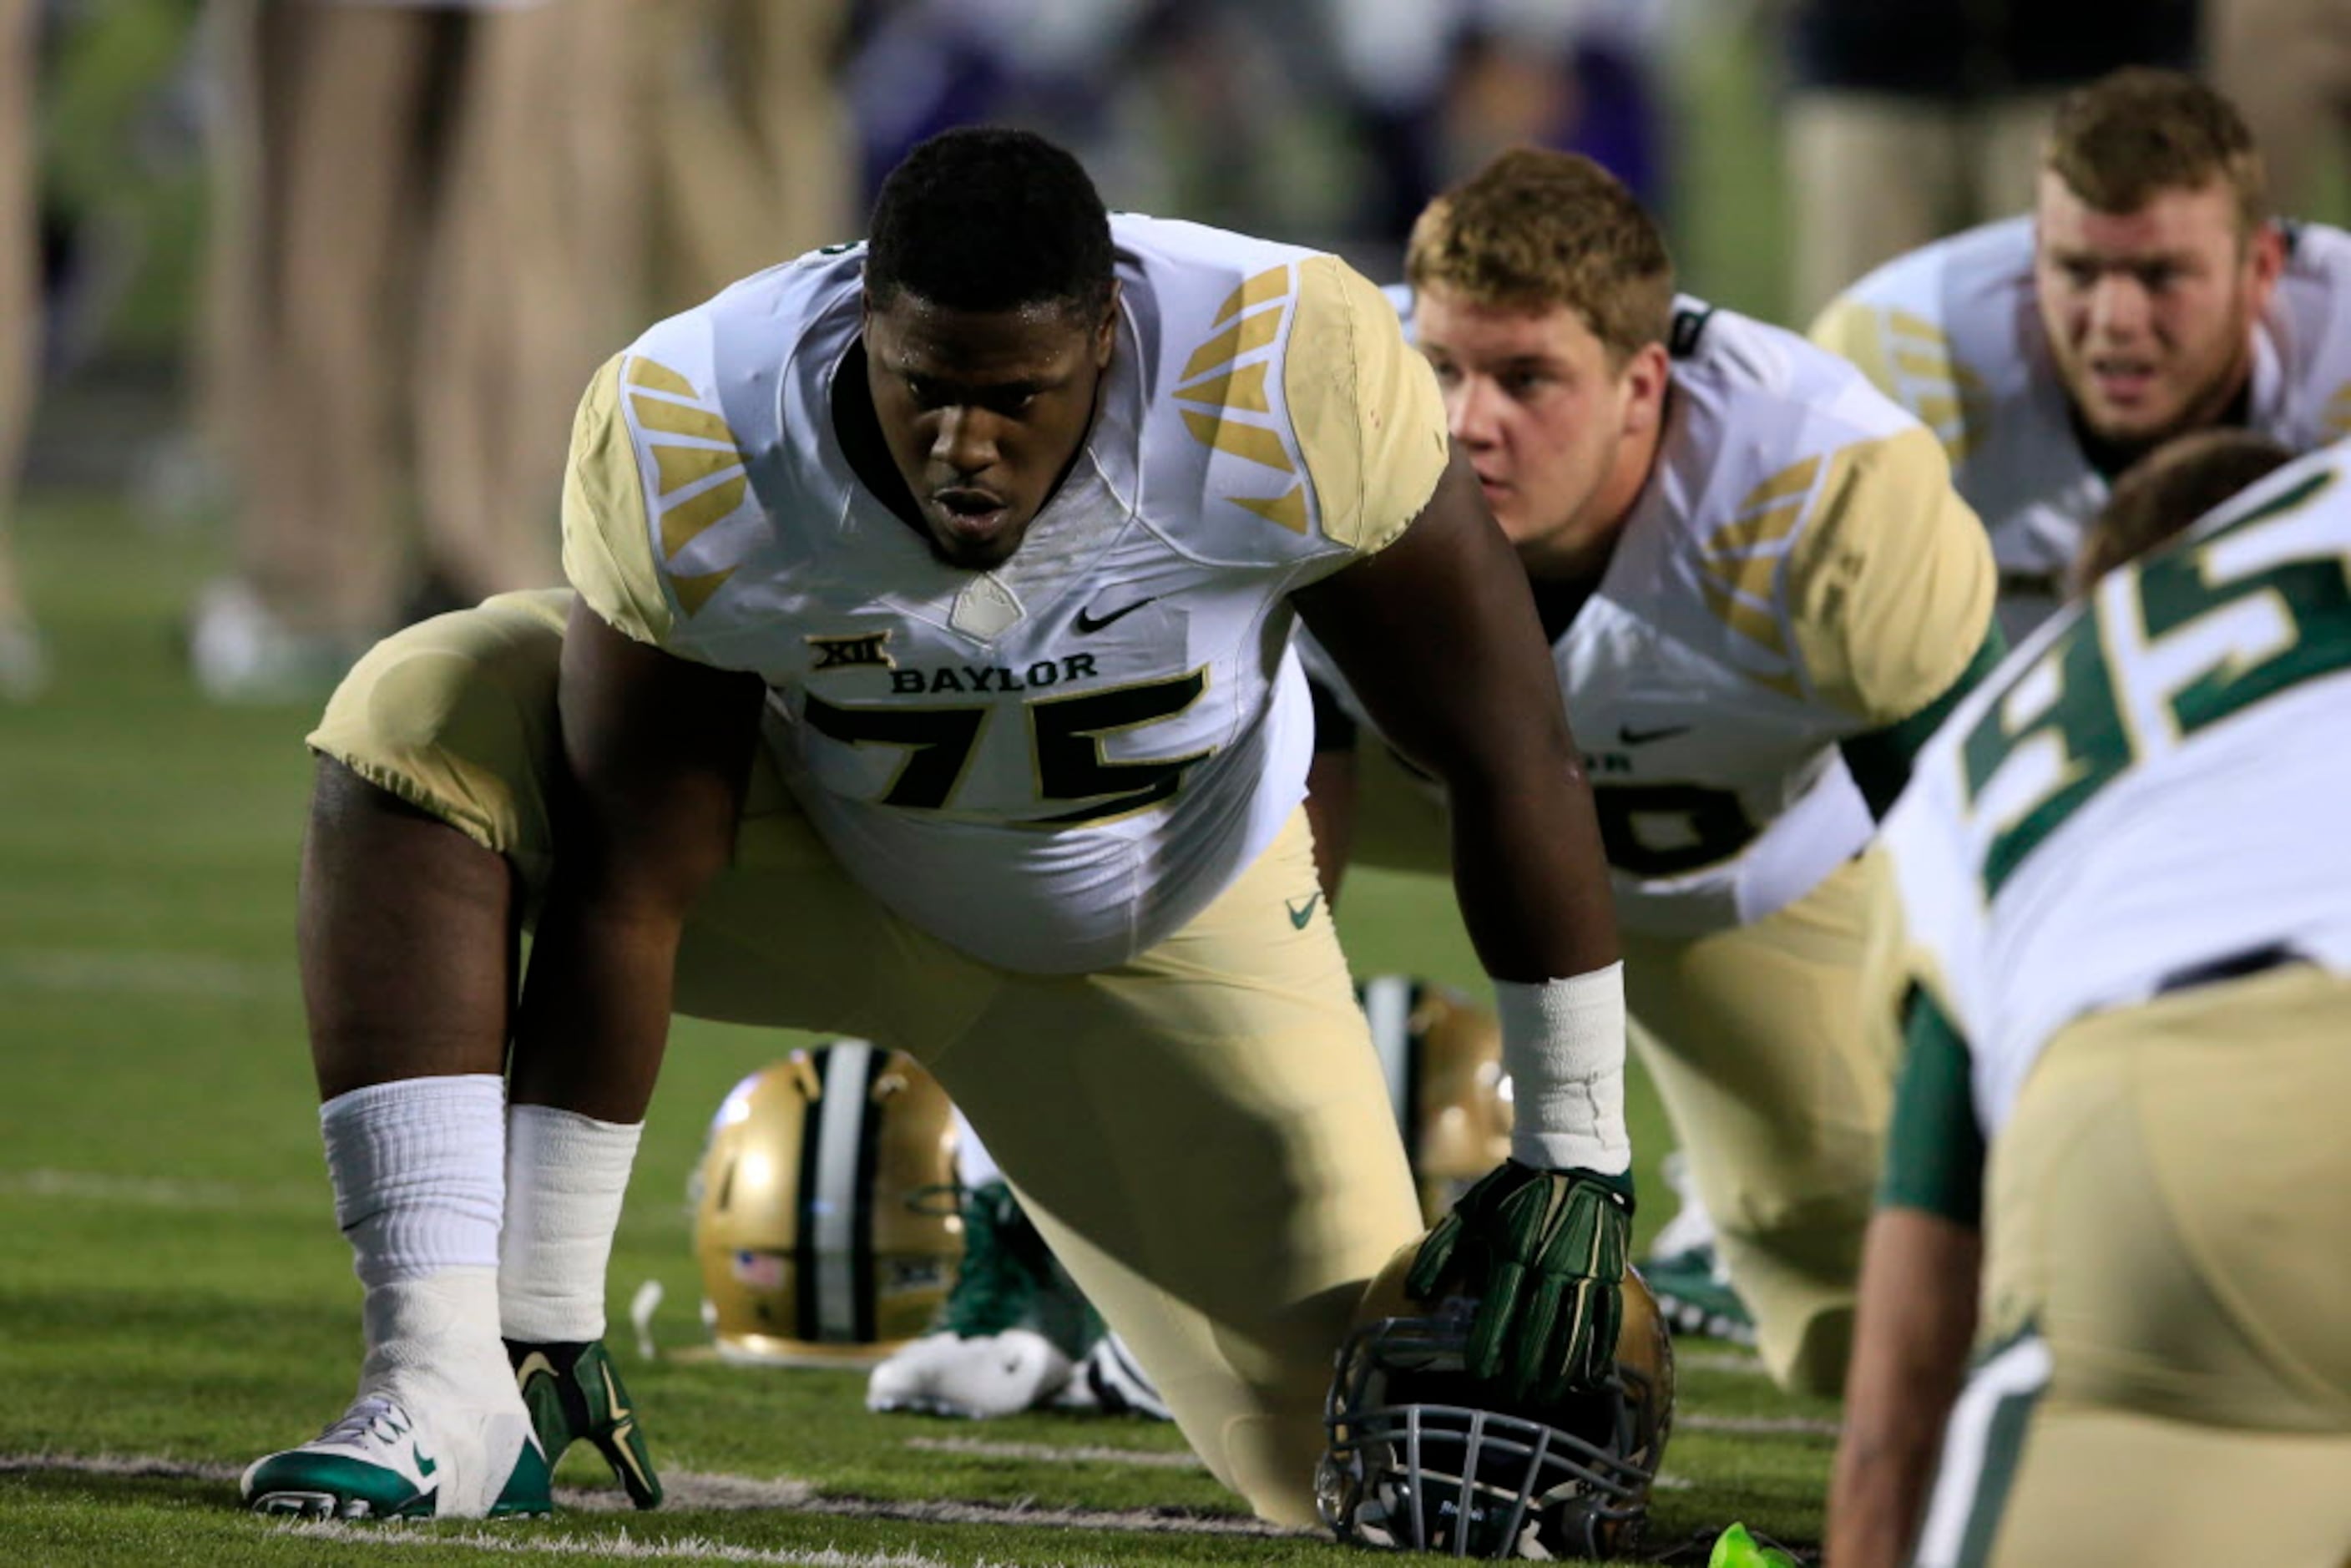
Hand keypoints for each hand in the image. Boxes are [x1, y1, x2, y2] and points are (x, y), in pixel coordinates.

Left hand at [1408, 1160, 1632, 1401]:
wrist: (1569, 1159)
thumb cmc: (1512, 1191)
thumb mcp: (1469, 1213)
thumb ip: (1441, 1252)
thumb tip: (1415, 1291)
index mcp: (1513, 1251)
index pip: (1499, 1310)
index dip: (1488, 1344)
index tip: (1478, 1372)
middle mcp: (1549, 1265)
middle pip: (1536, 1329)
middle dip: (1523, 1369)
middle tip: (1512, 1397)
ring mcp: (1583, 1270)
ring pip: (1573, 1331)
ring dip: (1560, 1369)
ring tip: (1547, 1396)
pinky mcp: (1607, 1271)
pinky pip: (1605, 1319)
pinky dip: (1598, 1350)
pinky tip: (1588, 1375)